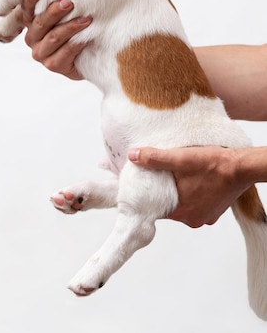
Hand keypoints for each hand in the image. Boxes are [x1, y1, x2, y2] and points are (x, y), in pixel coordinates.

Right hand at [21, 0, 91, 79]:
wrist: (87, 56)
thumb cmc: (74, 30)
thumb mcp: (65, 15)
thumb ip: (59, 2)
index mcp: (31, 23)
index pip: (27, 9)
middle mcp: (32, 38)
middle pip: (40, 23)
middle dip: (54, 12)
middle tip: (68, 2)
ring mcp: (41, 53)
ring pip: (54, 37)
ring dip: (71, 27)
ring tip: (86, 19)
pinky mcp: (53, 65)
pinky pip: (66, 52)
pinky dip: (77, 43)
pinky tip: (87, 37)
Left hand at [128, 145, 248, 227]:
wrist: (242, 166)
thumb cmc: (213, 164)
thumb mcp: (179, 158)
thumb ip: (154, 158)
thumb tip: (133, 155)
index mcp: (182, 213)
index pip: (156, 207)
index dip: (149, 194)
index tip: (146, 183)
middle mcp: (194, 219)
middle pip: (169, 206)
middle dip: (164, 192)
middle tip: (161, 175)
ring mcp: (206, 216)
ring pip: (183, 203)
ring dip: (179, 191)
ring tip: (178, 175)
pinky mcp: (215, 210)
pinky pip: (196, 202)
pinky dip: (192, 192)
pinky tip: (192, 179)